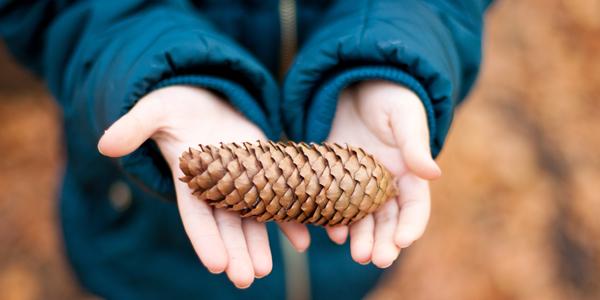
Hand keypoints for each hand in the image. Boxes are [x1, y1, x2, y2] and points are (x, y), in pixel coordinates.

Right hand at [97, 86, 309, 287]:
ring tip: (265, 270)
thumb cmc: (175, 105)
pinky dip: (289, 217)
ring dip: (260, 243)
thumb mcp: (154, 110)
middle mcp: (217, 186)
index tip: (215, 264)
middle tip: (245, 279)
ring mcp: (242, 180)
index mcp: (190, 178)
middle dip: (235, 251)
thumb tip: (105, 145)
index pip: (195, 215)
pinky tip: (302, 239)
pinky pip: (278, 195)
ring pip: (252, 217)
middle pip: (226, 224)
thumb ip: (134, 127)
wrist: (206, 97)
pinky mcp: (263, 168)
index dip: (205, 239)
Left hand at [324, 80, 440, 267]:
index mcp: (409, 172)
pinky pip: (335, 204)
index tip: (404, 241)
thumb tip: (433, 173)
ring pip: (362, 219)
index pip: (415, 207)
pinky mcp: (334, 177)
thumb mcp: (404, 115)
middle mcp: (385, 183)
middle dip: (385, 242)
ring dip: (361, 238)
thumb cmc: (388, 94)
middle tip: (377, 259)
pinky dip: (334, 219)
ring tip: (357, 254)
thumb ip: (414, 144)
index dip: (412, 225)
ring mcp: (358, 183)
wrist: (355, 80)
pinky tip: (331, 231)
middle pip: (388, 220)